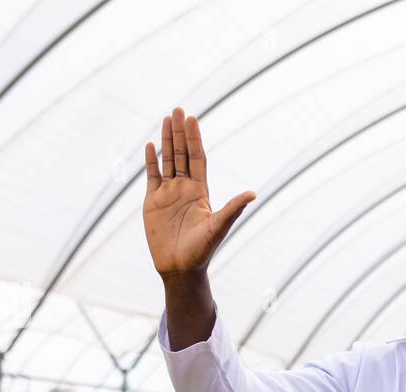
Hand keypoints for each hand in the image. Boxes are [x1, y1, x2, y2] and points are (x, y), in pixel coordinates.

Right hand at [143, 107, 255, 276]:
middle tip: (178, 110)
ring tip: (166, 119)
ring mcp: (168, 194)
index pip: (197, 158)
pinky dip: (151, 161)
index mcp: (201, 191)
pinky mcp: (153, 202)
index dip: (194, 139)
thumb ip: (233, 208)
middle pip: (182, 154)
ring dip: (166, 141)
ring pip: (167, 161)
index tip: (192, 119)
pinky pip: (151, 176)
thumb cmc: (202, 251)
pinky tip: (151, 146)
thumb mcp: (219, 227)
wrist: (180, 268)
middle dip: (180, 133)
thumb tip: (254, 194)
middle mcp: (185, 189)